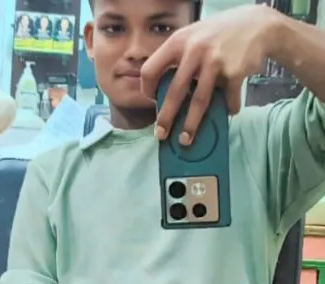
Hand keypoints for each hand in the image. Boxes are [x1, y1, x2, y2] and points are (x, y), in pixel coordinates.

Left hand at [141, 5, 276, 144]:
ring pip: (199, 101)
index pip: (151, 69)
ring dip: (191, 125)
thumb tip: (163, 93)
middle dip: (167, 118)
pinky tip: (228, 111)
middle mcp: (194, 50)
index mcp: (178, 41)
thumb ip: (178, 58)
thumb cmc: (218, 35)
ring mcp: (215, 61)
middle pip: (175, 91)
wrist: (256, 24)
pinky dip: (228, 108)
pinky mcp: (234, 72)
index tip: (152, 101)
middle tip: (161, 134)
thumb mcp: (193, 36)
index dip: (148, 89)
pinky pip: (227, 99)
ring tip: (186, 140)